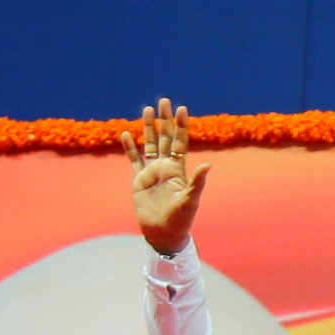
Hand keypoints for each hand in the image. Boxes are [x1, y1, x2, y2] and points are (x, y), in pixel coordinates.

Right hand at [124, 98, 210, 255]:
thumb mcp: (191, 199)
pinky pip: (134, 160)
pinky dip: (130, 147)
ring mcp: (152, 172)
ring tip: (147, 110)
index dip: (181, 126)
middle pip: (165, 138)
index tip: (182, 109)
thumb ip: (197, 181)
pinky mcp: (139, 180)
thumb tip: (208, 164)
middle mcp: (166, 167)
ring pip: (149, 144)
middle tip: (164, 101)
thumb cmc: (181, 219)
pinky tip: (126, 133)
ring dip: (149, 128)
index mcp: (179, 169)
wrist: (163, 233)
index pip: (180, 142)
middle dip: (165, 120)